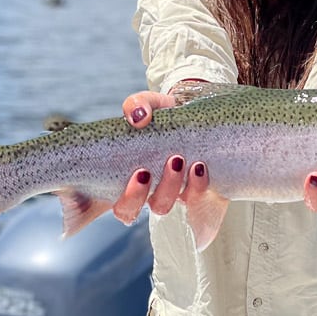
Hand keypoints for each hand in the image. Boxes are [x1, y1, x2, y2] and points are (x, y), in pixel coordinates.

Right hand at [113, 89, 209, 222]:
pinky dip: (197, 187)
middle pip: (129, 211)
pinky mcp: (197, 198)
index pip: (114, 201)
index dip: (123, 198)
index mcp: (126, 178)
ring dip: (168, 187)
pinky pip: (195, 205)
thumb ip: (138, 104)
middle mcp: (144, 193)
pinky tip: (200, 168)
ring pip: (161, 207)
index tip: (138, 173)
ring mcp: (170, 198)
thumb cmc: (168, 117)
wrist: (202, 121)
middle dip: (137, 195)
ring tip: (178, 161)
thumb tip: (137, 118)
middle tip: (146, 172)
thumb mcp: (152, 104)